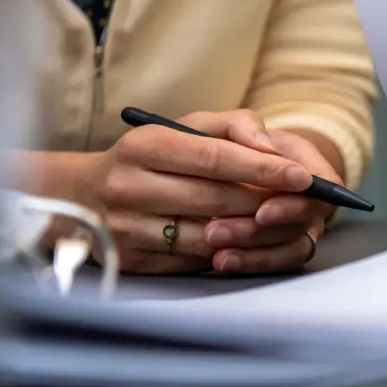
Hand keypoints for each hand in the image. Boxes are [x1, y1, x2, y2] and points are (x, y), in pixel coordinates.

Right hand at [80, 110, 313, 273]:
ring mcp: (127, 228)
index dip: (262, 168)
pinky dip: (225, 253)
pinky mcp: (132, 260)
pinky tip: (245, 242)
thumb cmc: (153, 156)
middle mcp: (128, 187)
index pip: (214, 158)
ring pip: (208, 236)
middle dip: (265, 202)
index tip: (301, 176)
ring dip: (251, 233)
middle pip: (216, 200)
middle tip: (301, 202)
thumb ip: (235, 126)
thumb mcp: (186, 126)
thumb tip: (271, 148)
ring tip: (278, 222)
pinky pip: (193, 261)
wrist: (85, 196)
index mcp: (143, 146)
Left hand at [200, 129, 340, 273]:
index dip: (297, 204)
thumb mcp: (231, 124)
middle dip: (261, 231)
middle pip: (302, 225)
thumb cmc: (232, 142)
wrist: (222, 166)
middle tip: (218, 230)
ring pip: (290, 250)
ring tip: (213, 247)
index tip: (264, 210)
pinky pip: (274, 266)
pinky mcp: (276, 251)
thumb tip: (264, 147)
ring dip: (254, 253)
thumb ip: (244, 126)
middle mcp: (311, 204)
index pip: (324, 190)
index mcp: (311, 169)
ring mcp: (295, 231)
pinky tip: (220, 260)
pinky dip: (249, 265)